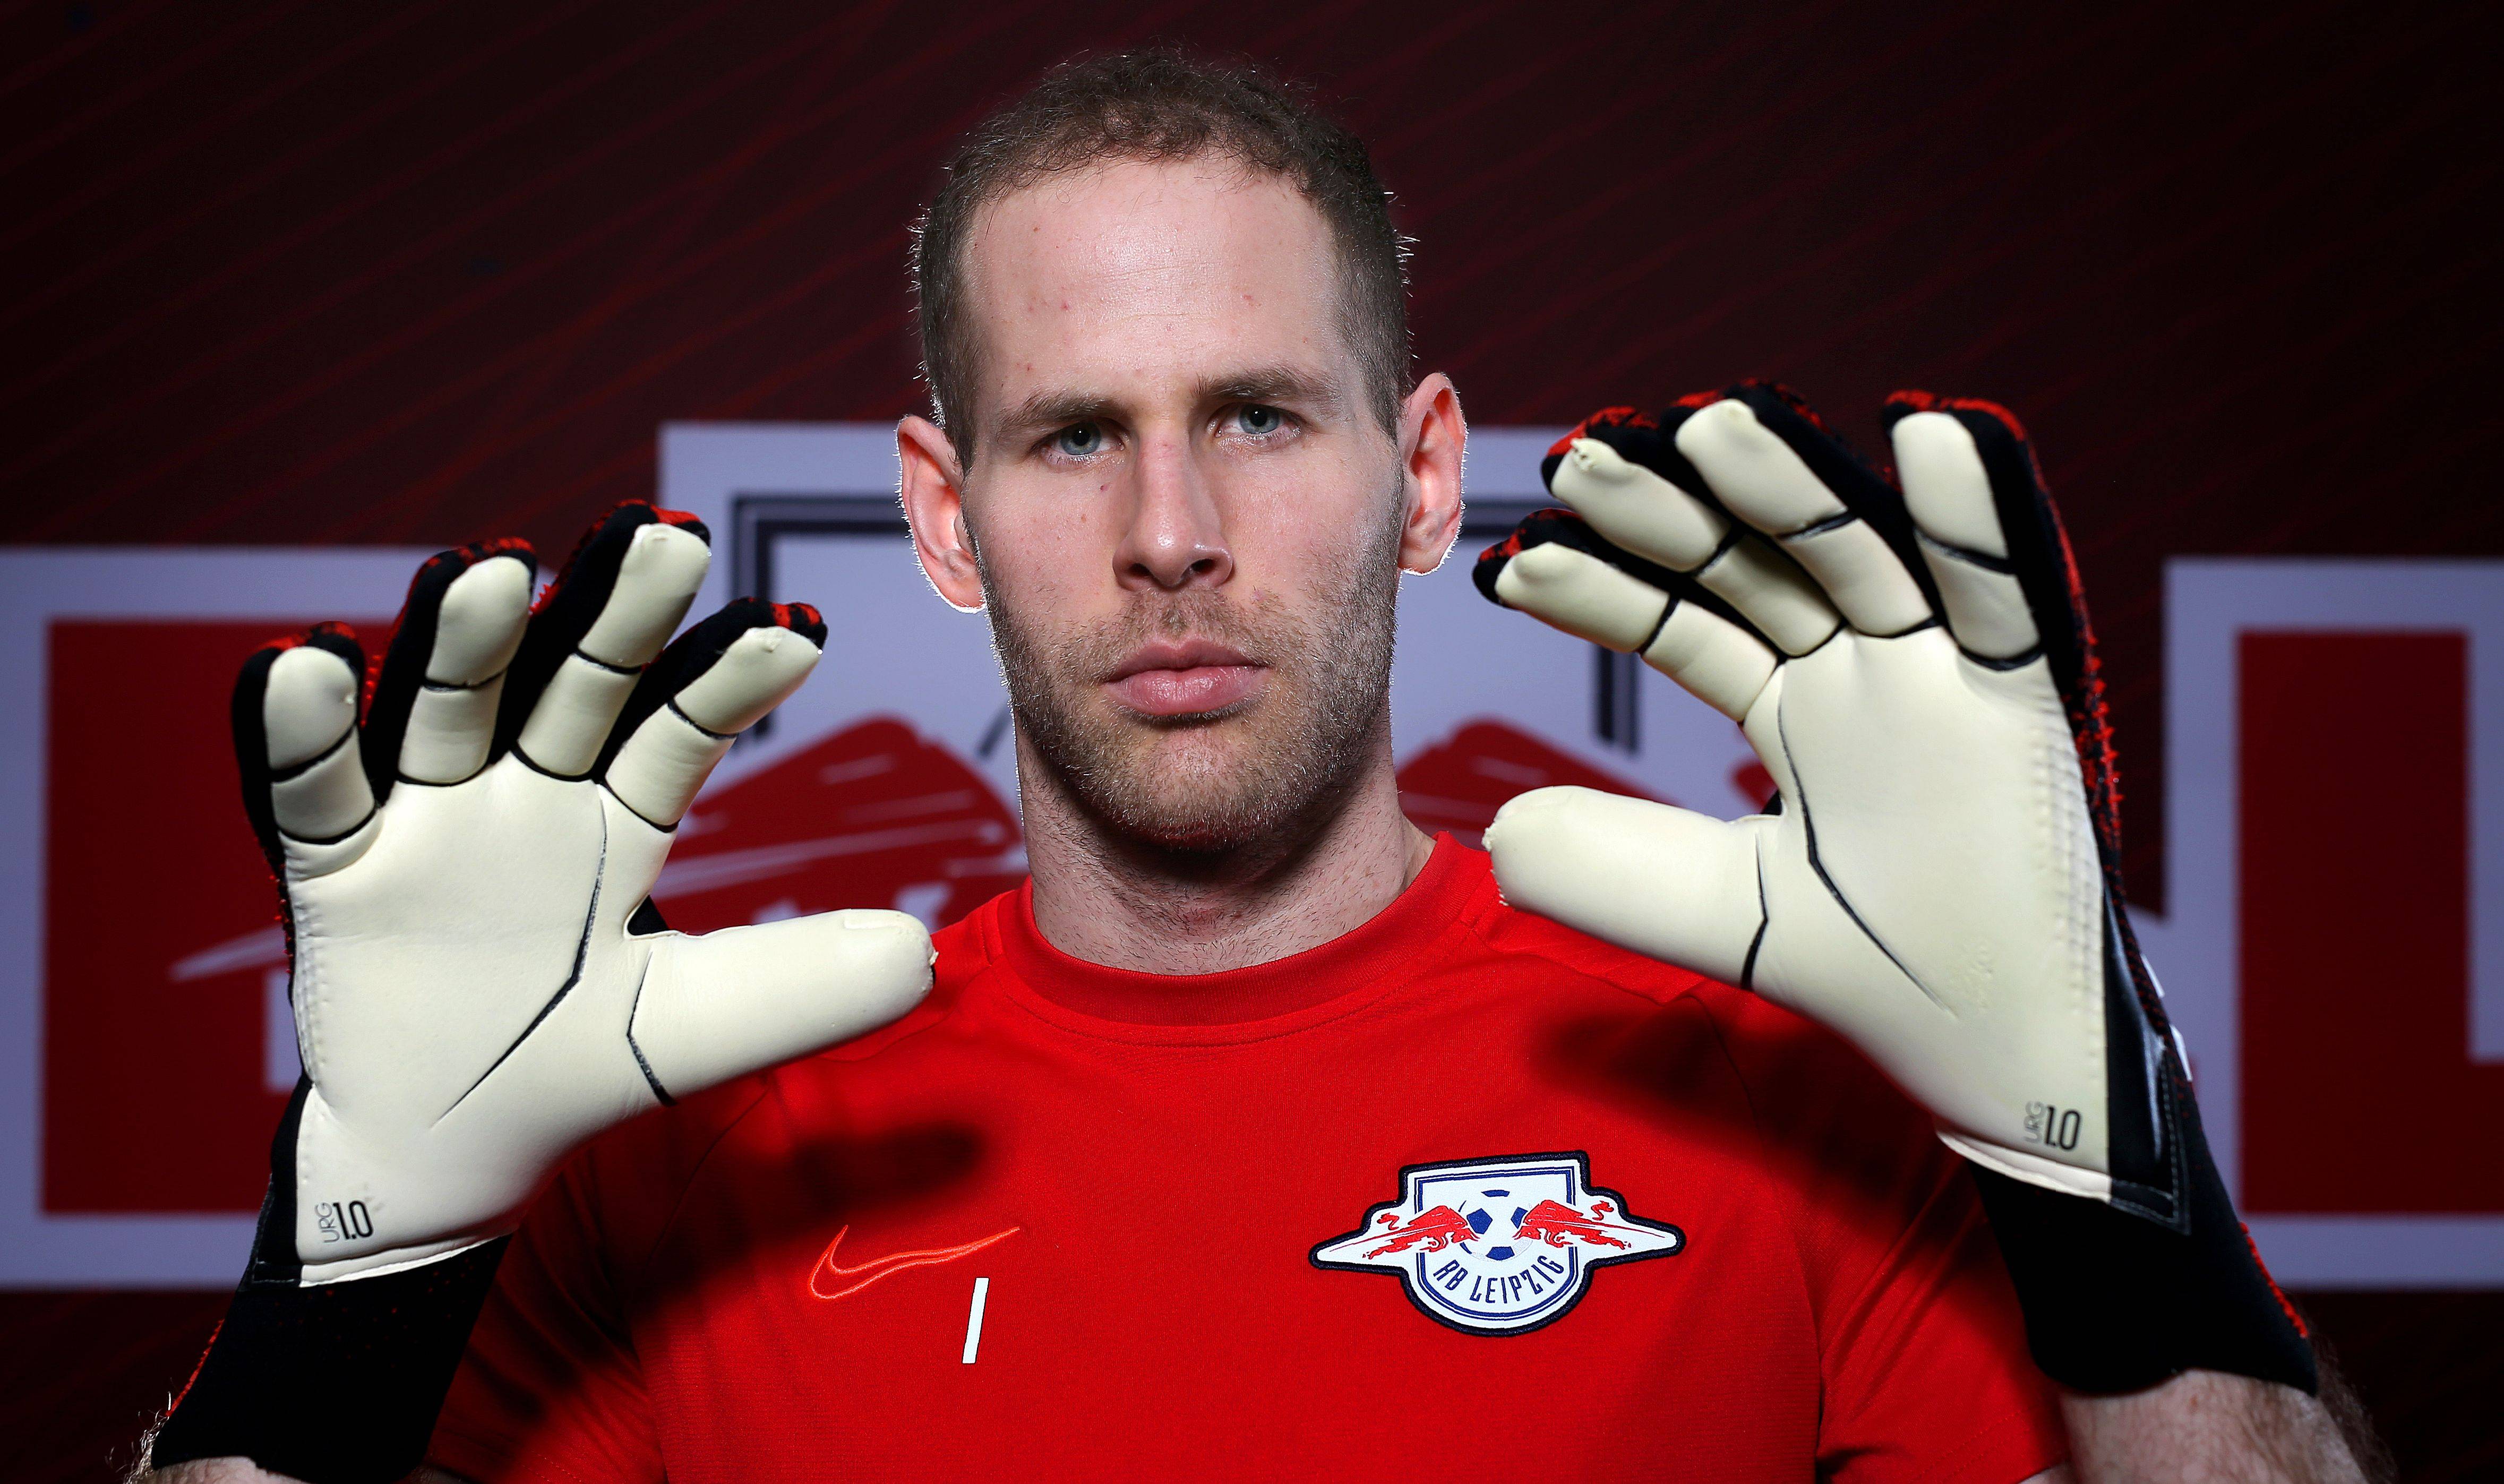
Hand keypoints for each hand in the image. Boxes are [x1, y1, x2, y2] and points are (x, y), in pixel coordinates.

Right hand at [238, 503, 931, 1280]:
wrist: (457, 1150)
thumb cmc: (578, 1066)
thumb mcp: (696, 1027)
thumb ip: (799, 989)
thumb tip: (920, 956)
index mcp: (618, 814)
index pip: (681, 726)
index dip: (733, 678)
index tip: (801, 631)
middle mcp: (526, 790)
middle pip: (572, 686)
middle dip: (614, 614)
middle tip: (665, 534)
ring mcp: (427, 818)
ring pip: (448, 708)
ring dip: (465, 641)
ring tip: (490, 569)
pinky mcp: (335, 865)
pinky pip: (311, 789)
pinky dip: (301, 727)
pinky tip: (308, 658)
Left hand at [1474, 385, 2184, 1221]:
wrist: (1989, 1054)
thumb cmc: (1874, 974)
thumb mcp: (1721, 914)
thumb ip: (1616, 874)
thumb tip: (1497, 836)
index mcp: (1792, 708)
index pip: (1683, 623)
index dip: (1602, 591)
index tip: (1510, 564)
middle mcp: (1862, 671)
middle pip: (1757, 567)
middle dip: (1673, 516)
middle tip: (1583, 462)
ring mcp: (1943, 675)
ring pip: (1858, 554)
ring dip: (1792, 486)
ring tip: (1715, 422)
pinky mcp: (2027, 697)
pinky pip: (2004, 593)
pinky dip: (1977, 515)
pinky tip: (1930, 432)